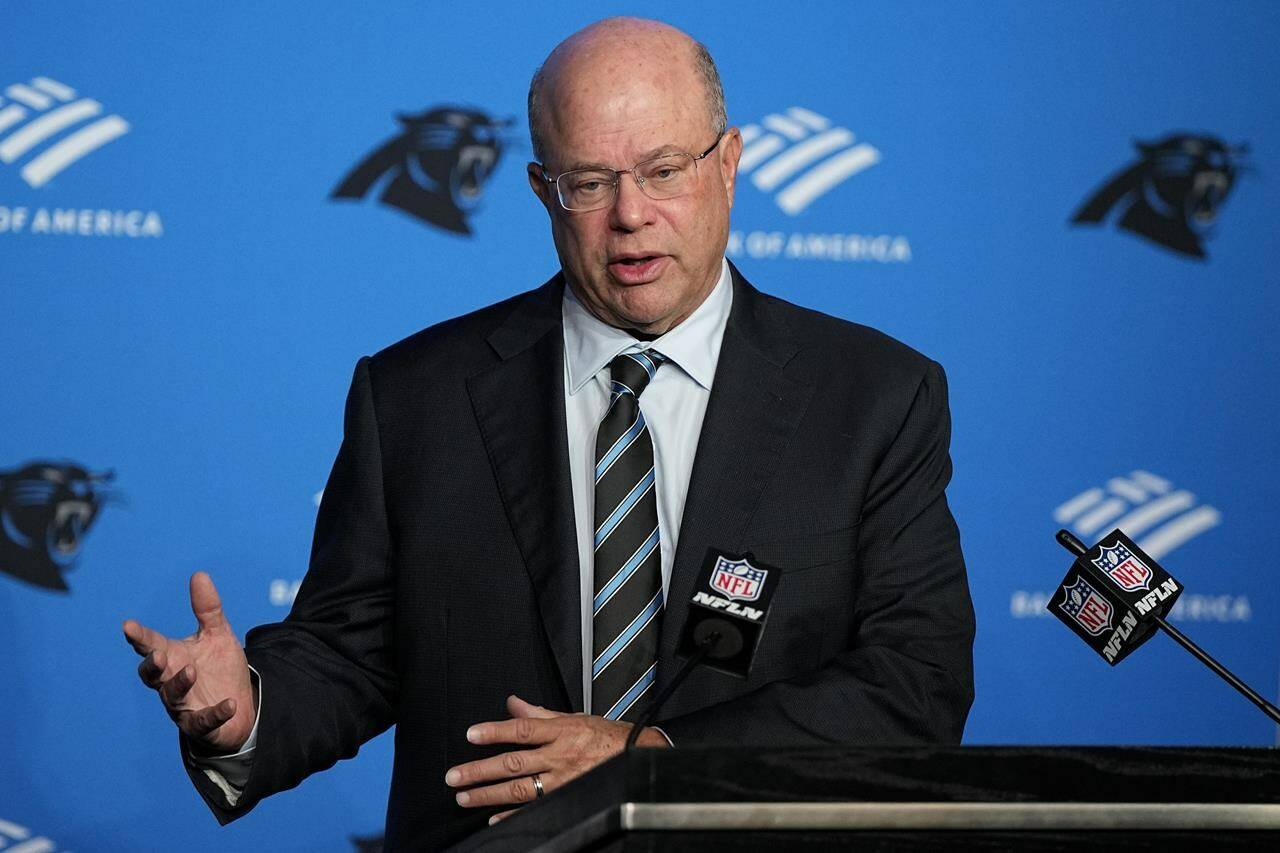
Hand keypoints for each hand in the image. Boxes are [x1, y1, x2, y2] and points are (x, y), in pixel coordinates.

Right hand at [123, 571, 255, 752]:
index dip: (139, 637)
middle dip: (152, 666)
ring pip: (172, 697)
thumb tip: (199, 574)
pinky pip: (203, 722)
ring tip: (192, 670)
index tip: (128, 626)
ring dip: (179, 685)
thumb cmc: (219, 668)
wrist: (240, 704)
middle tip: (158, 655)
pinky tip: (229, 704)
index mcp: (173, 656)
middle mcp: (172, 681)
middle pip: (152, 675)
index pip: (151, 645)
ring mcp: (184, 705)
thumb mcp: (217, 635)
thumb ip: (208, 609)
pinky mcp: (201, 724)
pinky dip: (215, 713)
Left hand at [446, 695, 668, 823]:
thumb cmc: (608, 736)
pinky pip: (536, 808)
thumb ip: (540, 714)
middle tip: (454, 776)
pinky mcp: (568, 796)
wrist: (638, 756)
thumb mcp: (574, 717)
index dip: (494, 731)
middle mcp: (560, 756)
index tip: (471, 735)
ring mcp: (563, 780)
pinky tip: (494, 819)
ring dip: (489, 794)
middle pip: (513, 763)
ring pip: (520, 788)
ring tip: (465, 797)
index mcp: (561, 731)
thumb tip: (513, 703)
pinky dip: (513, 816)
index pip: (521, 730)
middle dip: (480, 771)